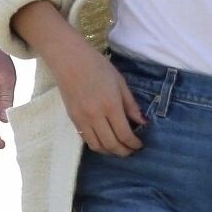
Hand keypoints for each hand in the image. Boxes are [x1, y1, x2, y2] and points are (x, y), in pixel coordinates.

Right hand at [50, 35, 145, 155]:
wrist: (68, 59)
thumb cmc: (97, 66)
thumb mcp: (120, 82)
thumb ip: (131, 104)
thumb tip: (142, 122)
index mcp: (111, 105)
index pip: (124, 134)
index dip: (134, 144)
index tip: (140, 145)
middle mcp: (96, 116)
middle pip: (112, 144)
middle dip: (124, 152)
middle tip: (132, 151)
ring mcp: (82, 119)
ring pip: (97, 146)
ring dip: (110, 152)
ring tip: (118, 149)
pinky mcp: (73, 119)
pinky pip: (86, 139)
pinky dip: (97, 145)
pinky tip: (105, 141)